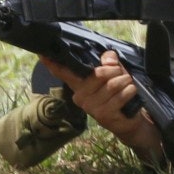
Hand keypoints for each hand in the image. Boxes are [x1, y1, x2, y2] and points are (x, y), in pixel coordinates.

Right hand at [41, 51, 162, 161]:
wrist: (128, 120)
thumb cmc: (118, 92)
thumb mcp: (114, 72)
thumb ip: (109, 61)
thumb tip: (108, 59)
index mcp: (79, 85)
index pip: (64, 73)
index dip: (53, 64)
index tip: (42, 54)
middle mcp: (80, 96)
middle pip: (99, 73)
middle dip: (116, 71)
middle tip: (121, 75)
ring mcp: (91, 107)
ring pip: (114, 83)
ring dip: (126, 81)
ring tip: (126, 86)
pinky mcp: (104, 114)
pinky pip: (122, 94)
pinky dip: (130, 91)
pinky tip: (129, 95)